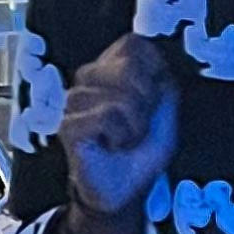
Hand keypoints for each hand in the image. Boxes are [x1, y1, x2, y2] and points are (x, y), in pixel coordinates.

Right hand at [58, 33, 177, 233]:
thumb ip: (162, 80)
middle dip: (145, 100)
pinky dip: (118, 134)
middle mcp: (89, 80)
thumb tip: (157, 64)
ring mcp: (74, 102)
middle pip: (127, 66)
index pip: (132, 44)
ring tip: (125, 138)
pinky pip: (104, 117)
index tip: (152, 99)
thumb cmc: (142, 149)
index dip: (151, 69)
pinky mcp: (68, 126)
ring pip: (117, 96)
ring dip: (134, 123)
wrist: (125, 189)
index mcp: (111, 68)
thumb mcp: (165, 110)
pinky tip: (112, 145)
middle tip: (139, 123)